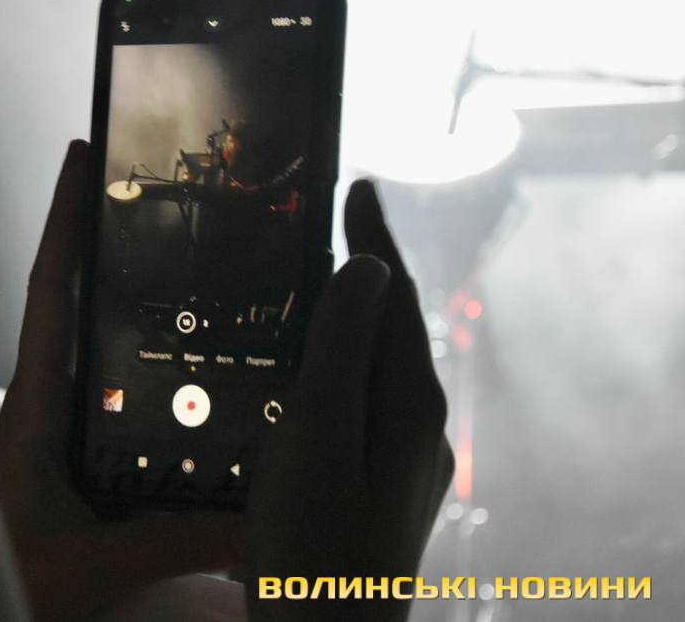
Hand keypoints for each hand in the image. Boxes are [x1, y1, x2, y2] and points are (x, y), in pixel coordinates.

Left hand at [0, 140, 240, 621]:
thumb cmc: (5, 575)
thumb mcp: (88, 562)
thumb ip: (168, 540)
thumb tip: (254, 523)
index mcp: (37, 402)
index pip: (48, 290)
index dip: (63, 221)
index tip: (80, 157)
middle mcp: (47, 401)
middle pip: (72, 299)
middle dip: (101, 241)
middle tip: (150, 190)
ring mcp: (58, 428)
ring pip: (95, 345)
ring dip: (126, 301)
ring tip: (185, 259)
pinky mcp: (73, 460)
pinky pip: (116, 397)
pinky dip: (145, 369)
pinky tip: (191, 372)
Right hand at [243, 180, 454, 620]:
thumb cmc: (312, 543)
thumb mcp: (317, 434)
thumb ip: (341, 348)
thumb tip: (369, 266)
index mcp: (405, 400)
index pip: (392, 296)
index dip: (374, 239)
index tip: (357, 185)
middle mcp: (417, 422)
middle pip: (392, 324)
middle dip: (367, 269)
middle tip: (330, 222)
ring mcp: (404, 455)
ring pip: (380, 362)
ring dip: (355, 314)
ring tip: (319, 280)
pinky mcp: (383, 481)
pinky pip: (368, 396)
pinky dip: (346, 359)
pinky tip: (317, 370)